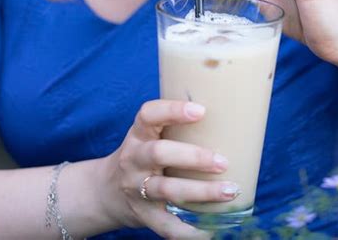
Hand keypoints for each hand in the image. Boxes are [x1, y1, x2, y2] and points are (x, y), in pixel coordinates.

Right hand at [99, 99, 238, 238]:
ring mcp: (137, 188)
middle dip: (193, 157)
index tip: (201, 111)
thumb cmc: (143, 154)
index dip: (173, 110)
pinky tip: (212, 228)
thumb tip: (227, 116)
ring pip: (168, 189)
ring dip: (201, 191)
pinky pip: (166, 225)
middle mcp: (134, 159)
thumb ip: (174, 126)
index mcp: (138, 133)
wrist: (107, 191)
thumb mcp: (149, 135)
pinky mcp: (143, 215)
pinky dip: (189, 231)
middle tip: (223, 162)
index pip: (149, 115)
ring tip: (230, 191)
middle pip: (159, 153)